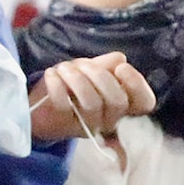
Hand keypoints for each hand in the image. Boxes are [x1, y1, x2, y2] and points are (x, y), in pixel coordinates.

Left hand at [28, 51, 157, 141]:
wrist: (38, 105)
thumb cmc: (70, 86)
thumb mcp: (90, 69)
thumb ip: (107, 65)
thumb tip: (120, 59)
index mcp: (120, 104)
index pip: (145, 103)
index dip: (137, 85)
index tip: (121, 68)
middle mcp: (108, 119)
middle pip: (118, 102)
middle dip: (100, 76)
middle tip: (83, 64)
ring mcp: (87, 125)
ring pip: (92, 104)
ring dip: (77, 79)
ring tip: (64, 67)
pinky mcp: (64, 125)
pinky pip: (64, 105)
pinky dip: (57, 85)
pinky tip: (51, 74)